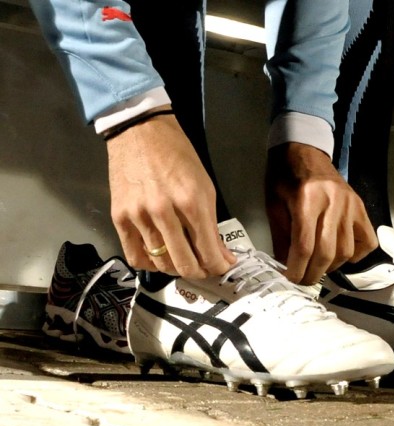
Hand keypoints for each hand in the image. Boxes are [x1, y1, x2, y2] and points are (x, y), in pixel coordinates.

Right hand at [107, 109, 234, 277]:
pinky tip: (160, 259)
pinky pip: (134, 255)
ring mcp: (139, 216)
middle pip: (183, 263)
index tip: (223, 268)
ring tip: (184, 263)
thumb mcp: (205, 187)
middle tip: (205, 270)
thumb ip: (212, 224)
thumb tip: (221, 255)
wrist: (140, 132)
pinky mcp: (119, 217)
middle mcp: (164, 212)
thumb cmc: (178, 156)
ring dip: (176, 269)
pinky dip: (150, 263)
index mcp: (192, 202)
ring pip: (159, 262)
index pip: (208, 250)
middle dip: (199, 272)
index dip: (218, 267)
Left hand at [265, 143, 376, 284]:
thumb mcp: (274, 205)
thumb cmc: (285, 176)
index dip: (297, 269)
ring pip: (347, 250)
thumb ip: (281, 237)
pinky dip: (356, 254)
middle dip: (312, 273)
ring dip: (331, 266)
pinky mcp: (361, 207)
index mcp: (307, 200)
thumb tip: (285, 266)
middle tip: (302, 280)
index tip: (290, 279)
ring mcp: (351, 206)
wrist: (304, 151)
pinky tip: (342, 255)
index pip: (305, 245)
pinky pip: (367, 240)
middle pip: (327, 252)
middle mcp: (333, 203)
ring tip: (318, 267)